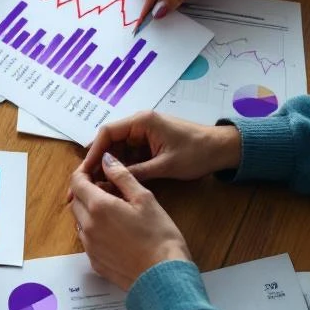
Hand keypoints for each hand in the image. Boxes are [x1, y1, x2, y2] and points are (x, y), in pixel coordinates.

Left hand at [69, 152, 191, 289]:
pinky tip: (116, 233)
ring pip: (80, 221)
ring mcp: (89, 246)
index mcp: (98, 207)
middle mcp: (87, 226)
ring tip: (114, 212)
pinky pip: (87, 240)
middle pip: (76, 201)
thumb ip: (122, 177)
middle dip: (87, 192)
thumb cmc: (160, 236)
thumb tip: (106, 160)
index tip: (95, 171)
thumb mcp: (145, 199)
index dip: (84, 173)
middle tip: (108, 190)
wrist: (163, 277)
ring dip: (90, 212)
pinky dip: (95, 231)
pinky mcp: (94, 262)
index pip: (77, 182)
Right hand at [74, 111, 240, 191]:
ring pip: (117, 151)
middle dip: (98, 162)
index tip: (85, 171)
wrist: (224, 150)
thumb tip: (108, 181)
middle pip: (108, 142)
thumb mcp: (165, 165)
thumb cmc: (198, 152)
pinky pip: (128, 156)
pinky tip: (115, 184)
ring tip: (99, 187)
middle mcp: (139, 125)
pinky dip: (121, 169)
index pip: (107, 133)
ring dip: (108, 168)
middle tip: (86, 183)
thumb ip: (135, 172)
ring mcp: (143, 134)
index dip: (93, 152)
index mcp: (141, 122)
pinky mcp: (148, 144)